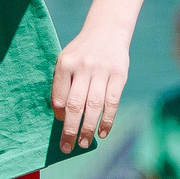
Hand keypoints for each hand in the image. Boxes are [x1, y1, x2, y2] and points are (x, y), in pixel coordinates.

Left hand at [51, 24, 128, 152]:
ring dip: (88, 128)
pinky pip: (112, 102)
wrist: (107, 31)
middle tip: (66, 147)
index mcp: (65, 64)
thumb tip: (61, 115)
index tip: (60, 124)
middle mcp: (83, 67)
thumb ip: (61, 84)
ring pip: (94, 106)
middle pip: (75, 105)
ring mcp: (102, 71)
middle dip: (70, 129)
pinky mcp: (120, 75)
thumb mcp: (66, 60)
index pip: (59, 96)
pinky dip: (107, 120)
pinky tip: (102, 133)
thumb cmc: (81, 52)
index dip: (59, 114)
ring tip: (83, 143)